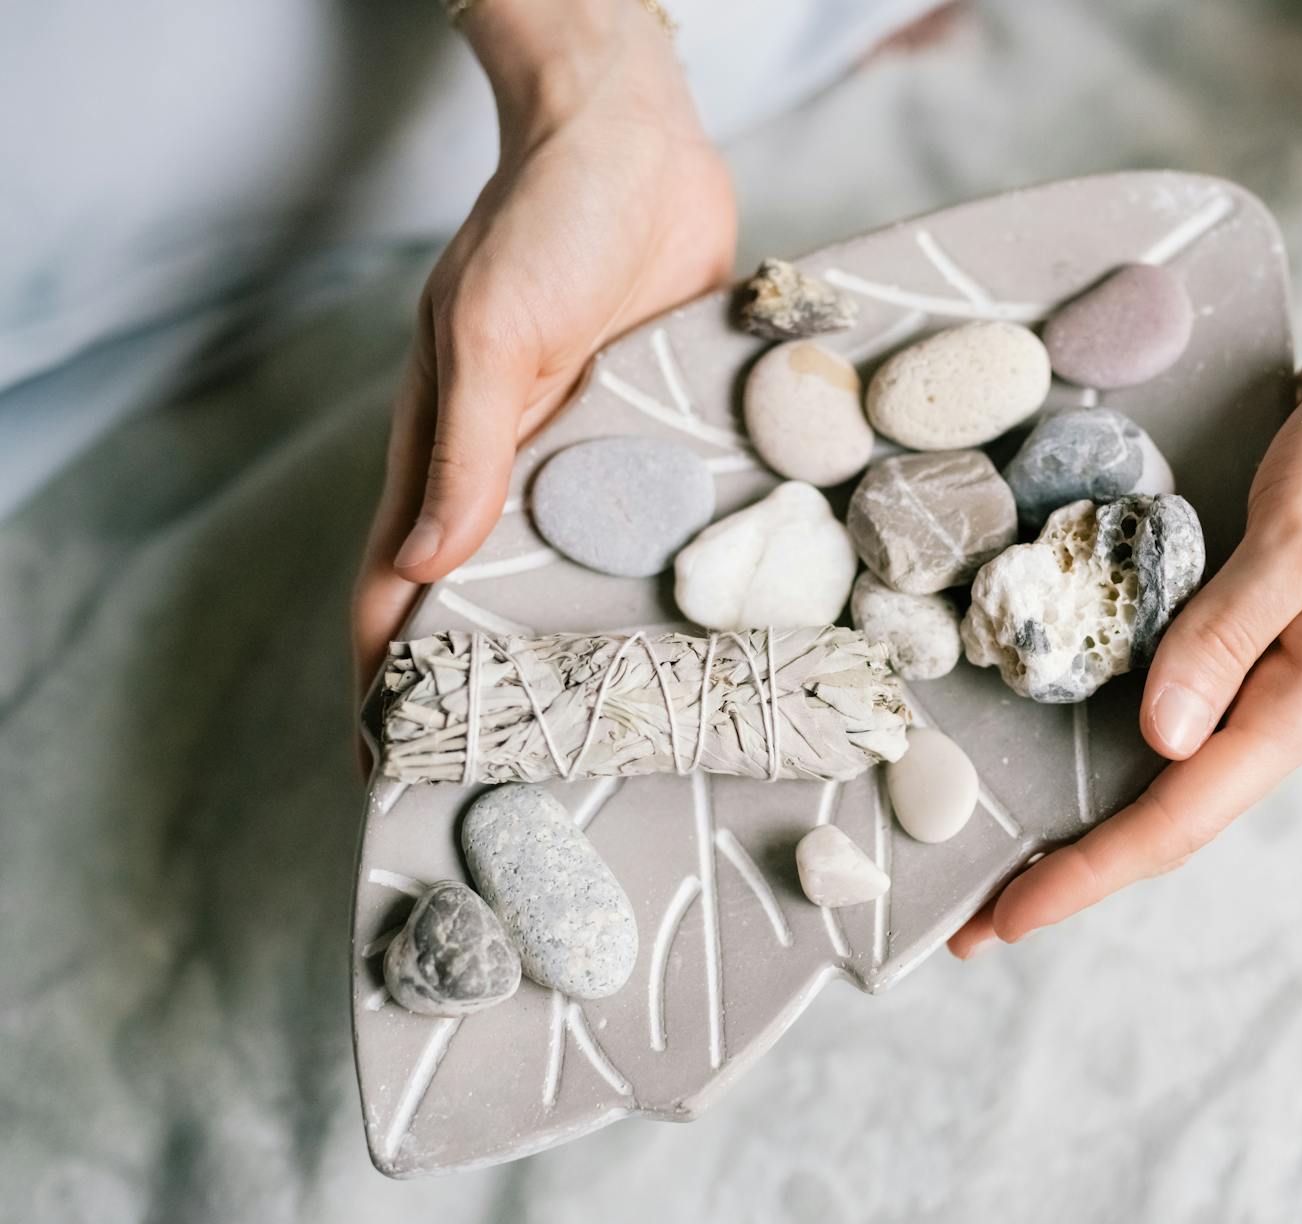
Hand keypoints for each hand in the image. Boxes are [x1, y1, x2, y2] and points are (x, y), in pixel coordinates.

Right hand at [352, 0, 735, 701]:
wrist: (640, 151)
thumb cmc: (544, 225)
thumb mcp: (492, 335)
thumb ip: (464, 450)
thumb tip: (427, 565)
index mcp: (445, 454)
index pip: (398, 586)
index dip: (386, 675)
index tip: (388, 764)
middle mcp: (514, 473)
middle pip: (490, 603)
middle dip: (493, 686)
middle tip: (521, 780)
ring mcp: (588, 463)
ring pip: (577, 578)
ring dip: (586, 647)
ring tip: (618, 738)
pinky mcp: (656, 441)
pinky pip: (655, 526)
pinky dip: (663, 582)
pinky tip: (702, 641)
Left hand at [947, 79, 1301, 957]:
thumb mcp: (1299, 535)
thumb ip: (1225, 634)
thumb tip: (1160, 738)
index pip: (1183, 813)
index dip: (1092, 868)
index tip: (1011, 913)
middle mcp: (1295, 715)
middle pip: (1171, 820)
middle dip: (1075, 874)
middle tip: (973, 929)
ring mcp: (1279, 691)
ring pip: (1172, 789)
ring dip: (1090, 838)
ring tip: (1004, 878)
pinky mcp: (1259, 657)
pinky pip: (1179, 736)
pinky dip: (1117, 777)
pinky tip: (1073, 798)